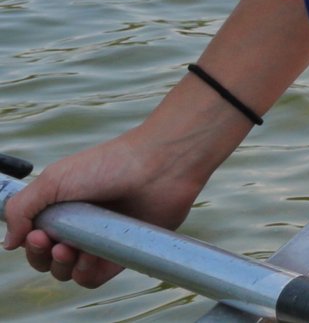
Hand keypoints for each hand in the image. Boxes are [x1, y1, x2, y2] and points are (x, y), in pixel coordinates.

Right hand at [4, 131, 210, 287]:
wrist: (159, 166)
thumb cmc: (109, 165)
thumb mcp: (53, 179)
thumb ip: (21, 209)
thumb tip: (10, 243)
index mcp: (62, 207)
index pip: (33, 238)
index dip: (29, 241)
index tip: (36, 233)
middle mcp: (80, 225)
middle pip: (46, 259)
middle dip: (40, 256)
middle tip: (50, 241)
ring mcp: (100, 240)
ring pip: (66, 272)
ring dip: (61, 266)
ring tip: (70, 249)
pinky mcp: (120, 253)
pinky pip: (92, 278)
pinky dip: (84, 274)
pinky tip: (88, 259)